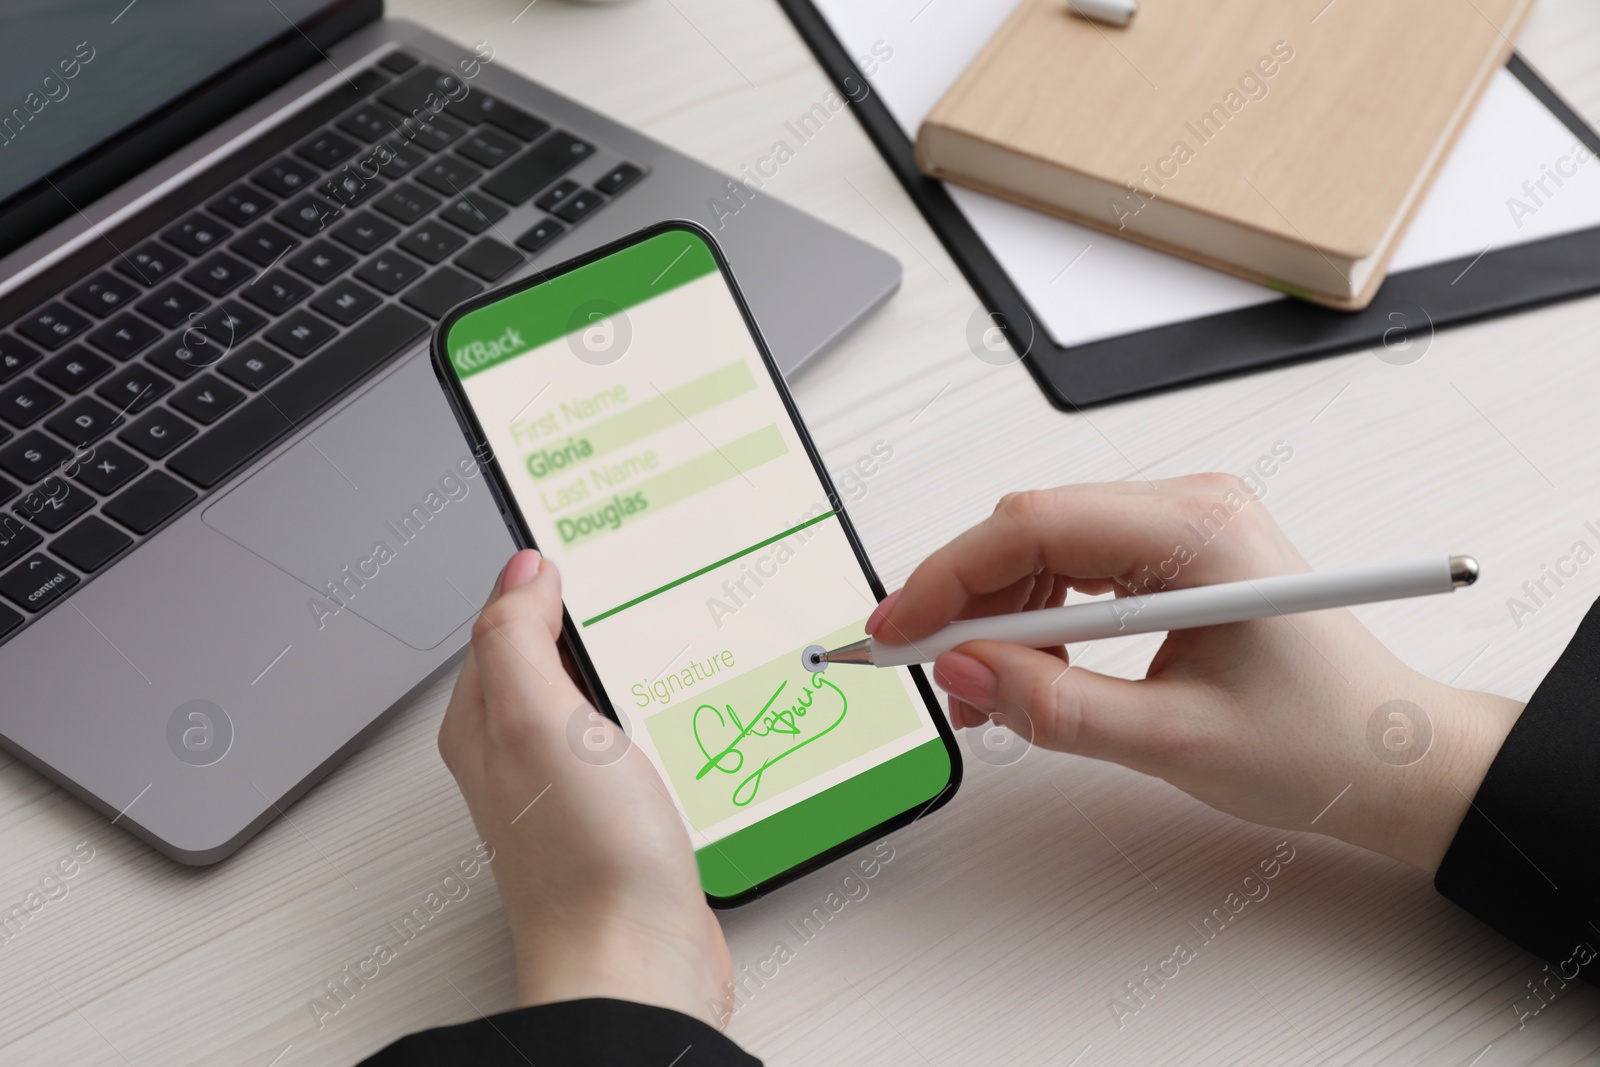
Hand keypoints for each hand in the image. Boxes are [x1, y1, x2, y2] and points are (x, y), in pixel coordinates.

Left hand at [439, 549, 731, 1023]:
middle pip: (561, 647)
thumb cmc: (582, 860)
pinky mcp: (625, 808)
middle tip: (652, 576)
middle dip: (604, 611)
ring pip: (606, 690)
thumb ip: (516, 635)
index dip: (552, 570)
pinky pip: (643, 736)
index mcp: (486, 717)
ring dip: (643, 662)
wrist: (635, 963)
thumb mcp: (534, 720)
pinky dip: (669, 711)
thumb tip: (523, 569)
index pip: (508, 613)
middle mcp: (524, 746)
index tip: (600, 537)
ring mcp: (575, 779)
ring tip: (681, 632)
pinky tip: (696, 707)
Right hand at [869, 476, 1523, 872]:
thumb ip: (1055, 706)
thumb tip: (961, 674)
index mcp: (1199, 532)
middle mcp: (1191, 507)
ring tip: (982, 688)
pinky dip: (1038, 617)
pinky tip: (1030, 669)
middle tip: (920, 666)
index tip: (895, 631)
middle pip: (1032, 528)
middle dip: (964, 597)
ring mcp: (1184, 524)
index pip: (1036, 526)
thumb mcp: (1173, 740)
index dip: (949, 577)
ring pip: (1046, 546)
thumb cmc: (1321, 742)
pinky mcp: (1176, 552)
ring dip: (998, 612)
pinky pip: (1077, 566)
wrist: (1392, 757)